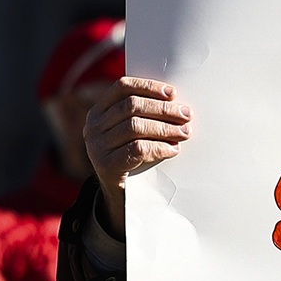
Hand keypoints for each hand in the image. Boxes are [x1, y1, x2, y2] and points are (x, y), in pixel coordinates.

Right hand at [84, 77, 192, 234]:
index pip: (122, 87)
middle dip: (163, 109)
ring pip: (135, 126)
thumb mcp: (132, 132)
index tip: (173, 93)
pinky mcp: (106, 166)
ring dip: (165, 128)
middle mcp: (93, 126)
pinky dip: (160, 148)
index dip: (148, 87)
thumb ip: (144, 115)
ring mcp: (96, 146)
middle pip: (132, 106)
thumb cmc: (132, 156)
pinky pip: (138, 149)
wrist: (120, 194)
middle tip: (187, 115)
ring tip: (185, 133)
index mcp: (99, 111)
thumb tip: (178, 103)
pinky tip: (173, 150)